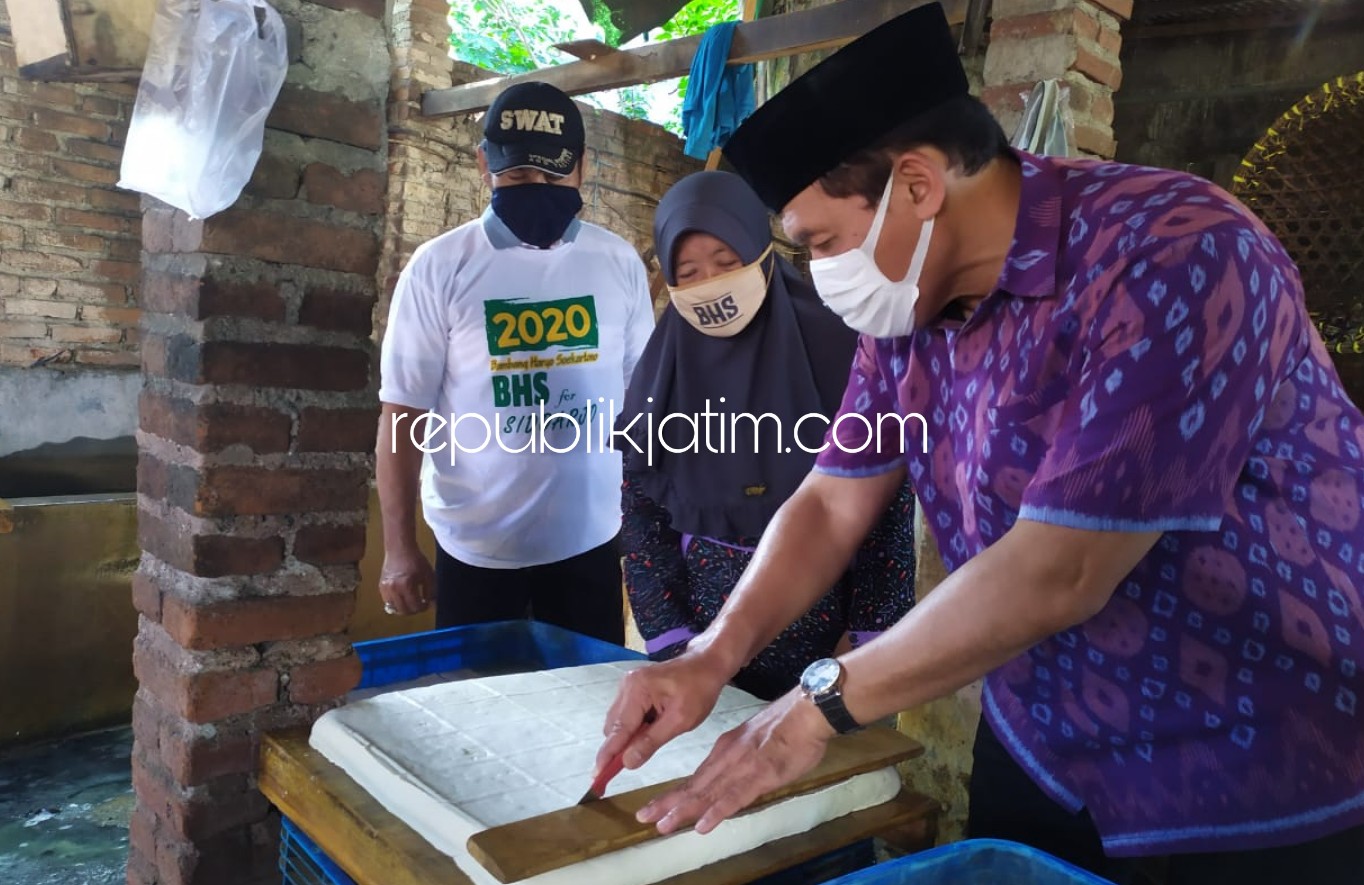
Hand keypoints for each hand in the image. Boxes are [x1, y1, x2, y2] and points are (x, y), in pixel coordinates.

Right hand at [378, 547, 433, 615]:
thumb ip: (431, 592)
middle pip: (404, 610)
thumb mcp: (428, 575)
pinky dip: (396, 603)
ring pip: (394, 609)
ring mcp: (386, 589)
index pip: (415, 606)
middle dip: (414, 610)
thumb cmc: (416, 560)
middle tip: (420, 605)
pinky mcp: (381, 587)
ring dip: (404, 608)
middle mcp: (394, 589)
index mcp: (407, 585)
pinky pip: (388, 602)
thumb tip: (432, 605)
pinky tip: (402, 597)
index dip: (423, 608)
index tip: (427, 604)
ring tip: (411, 602)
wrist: (399, 549)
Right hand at [595, 650, 729, 775]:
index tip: (596, 776)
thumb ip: (651, 741)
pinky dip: (636, 725)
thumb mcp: (680, 720)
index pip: (619, 730)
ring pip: (618, 721)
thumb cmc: (699, 690)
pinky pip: (626, 714)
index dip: (608, 755)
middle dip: (622, 745)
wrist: (706, 663)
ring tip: (658, 731)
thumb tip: (627, 762)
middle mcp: (627, 685)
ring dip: (631, 735)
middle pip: (614, 726)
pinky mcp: (632, 687)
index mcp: (638, 690)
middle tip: (642, 756)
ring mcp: (628, 684)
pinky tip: (655, 724)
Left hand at [636, 688, 835, 834]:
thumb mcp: (754, 740)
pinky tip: (702, 825)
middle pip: (694, 786)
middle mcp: (727, 758)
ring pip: (707, 793)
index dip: (674, 794)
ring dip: (683, 811)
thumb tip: (733, 775)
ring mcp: (742, 768)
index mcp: (726, 749)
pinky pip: (735, 797)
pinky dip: (717, 812)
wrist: (806, 712)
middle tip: (644, 818)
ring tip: (662, 825)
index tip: (655, 807)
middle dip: (668, 803)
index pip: (696, 777)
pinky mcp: (760, 776)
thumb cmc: (787, 726)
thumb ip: (741, 758)